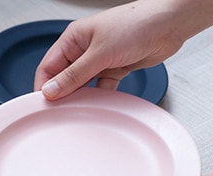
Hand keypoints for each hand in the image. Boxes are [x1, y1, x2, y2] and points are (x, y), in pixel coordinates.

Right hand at [34, 0, 212, 99]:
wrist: (169, 25)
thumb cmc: (136, 24)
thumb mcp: (100, 53)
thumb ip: (74, 75)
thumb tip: (51, 90)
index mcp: (73, 39)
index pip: (48, 67)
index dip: (43, 86)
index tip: (42, 105)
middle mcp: (84, 49)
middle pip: (64, 78)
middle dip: (62, 95)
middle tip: (60, 113)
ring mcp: (100, 59)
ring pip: (83, 84)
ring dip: (82, 97)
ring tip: (79, 110)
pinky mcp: (115, 68)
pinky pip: (101, 87)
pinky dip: (100, 96)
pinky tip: (100, 104)